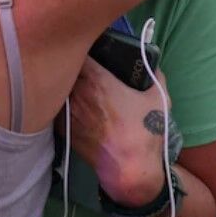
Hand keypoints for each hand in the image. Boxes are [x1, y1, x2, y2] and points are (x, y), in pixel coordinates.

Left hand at [67, 57, 168, 206]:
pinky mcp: (62, 130)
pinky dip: (61, 103)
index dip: (80, 46)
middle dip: (71, 63)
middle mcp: (76, 93)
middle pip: (64, 68)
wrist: (129, 170)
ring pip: (57, 88)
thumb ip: (154, 75)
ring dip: (64, 83)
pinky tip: (73, 106)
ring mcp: (66, 112)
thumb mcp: (158, 98)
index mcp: (96, 80)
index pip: (77, 51)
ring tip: (75, 84)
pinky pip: (56, 108)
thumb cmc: (144, 132)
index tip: (87, 47)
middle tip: (82, 64)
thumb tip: (151, 64)